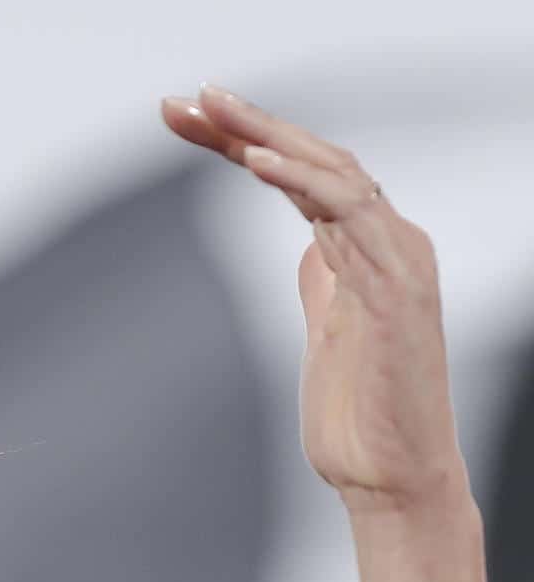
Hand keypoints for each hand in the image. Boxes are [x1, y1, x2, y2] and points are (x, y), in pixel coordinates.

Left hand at [160, 83, 467, 513]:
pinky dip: (302, 181)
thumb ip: (324, 286)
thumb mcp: (329, 337)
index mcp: (367, 251)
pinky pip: (348, 214)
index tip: (185, 120)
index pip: (302, 176)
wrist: (393, 481)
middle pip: (314, 159)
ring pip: (331, 171)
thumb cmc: (362, 419)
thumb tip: (310, 251)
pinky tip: (256, 161)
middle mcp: (388, 242)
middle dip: (248, 124)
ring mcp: (397, 260)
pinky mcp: (396, 288)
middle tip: (187, 99)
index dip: (245, 142)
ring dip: (268, 136)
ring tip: (213, 110)